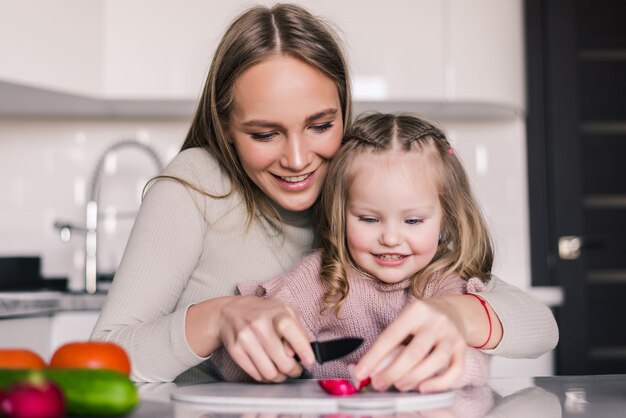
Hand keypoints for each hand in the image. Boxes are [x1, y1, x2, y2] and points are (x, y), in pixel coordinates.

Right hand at [217, 296, 315, 381]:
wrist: (229, 311)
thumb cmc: (262, 312)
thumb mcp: (284, 311)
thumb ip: (297, 330)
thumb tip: (300, 353)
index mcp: (276, 313)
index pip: (290, 331)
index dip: (302, 348)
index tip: (309, 361)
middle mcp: (260, 325)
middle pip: (282, 361)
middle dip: (293, 370)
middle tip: (295, 369)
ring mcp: (246, 338)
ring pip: (269, 373)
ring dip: (279, 377)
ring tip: (282, 372)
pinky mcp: (236, 350)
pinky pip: (256, 374)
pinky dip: (265, 376)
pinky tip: (268, 369)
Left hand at [352, 299, 466, 392]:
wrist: (452, 310)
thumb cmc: (421, 320)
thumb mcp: (404, 321)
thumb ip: (389, 343)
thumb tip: (367, 369)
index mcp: (415, 311)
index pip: (391, 336)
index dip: (374, 356)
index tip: (361, 373)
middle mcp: (436, 322)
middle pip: (415, 351)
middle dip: (394, 371)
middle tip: (379, 384)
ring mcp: (452, 336)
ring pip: (437, 360)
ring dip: (415, 377)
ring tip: (399, 386)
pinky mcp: (463, 349)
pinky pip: (455, 370)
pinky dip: (440, 383)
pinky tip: (423, 388)